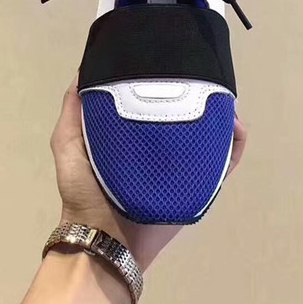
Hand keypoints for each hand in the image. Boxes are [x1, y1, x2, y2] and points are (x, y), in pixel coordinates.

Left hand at [50, 78, 247, 269]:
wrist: (104, 240)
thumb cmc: (84, 191)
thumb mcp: (67, 143)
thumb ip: (72, 110)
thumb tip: (84, 71)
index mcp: (137, 136)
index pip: (158, 103)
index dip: (167, 83)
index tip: (173, 63)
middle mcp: (163, 148)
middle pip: (189, 117)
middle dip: (201, 96)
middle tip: (206, 78)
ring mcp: (182, 167)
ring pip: (212, 137)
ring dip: (222, 117)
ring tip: (225, 99)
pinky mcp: (199, 186)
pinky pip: (224, 163)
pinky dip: (235, 145)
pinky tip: (234, 126)